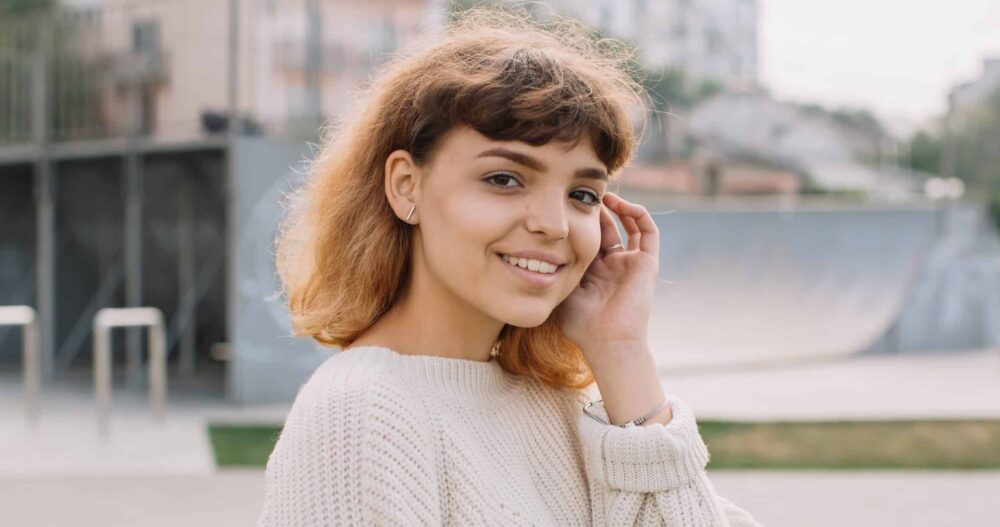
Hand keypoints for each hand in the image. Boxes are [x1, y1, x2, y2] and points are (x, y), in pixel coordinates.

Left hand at [553, 191, 659, 362]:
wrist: (607, 341)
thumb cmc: (581, 324)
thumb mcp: (560, 291)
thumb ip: (552, 272)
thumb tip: (530, 253)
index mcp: (594, 273)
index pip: (588, 239)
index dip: (581, 222)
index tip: (567, 205)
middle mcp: (614, 266)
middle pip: (609, 229)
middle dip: (598, 211)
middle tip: (585, 193)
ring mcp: (631, 264)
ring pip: (631, 226)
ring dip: (620, 208)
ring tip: (605, 195)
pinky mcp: (647, 264)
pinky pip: (648, 232)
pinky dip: (638, 214)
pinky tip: (622, 205)